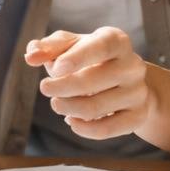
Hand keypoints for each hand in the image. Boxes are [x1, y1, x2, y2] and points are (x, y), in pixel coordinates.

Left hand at [25, 27, 150, 140]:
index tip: (56, 68)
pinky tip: (72, 120)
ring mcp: (138, 92)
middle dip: (61, 87)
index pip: (101, 47)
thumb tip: (31, 56)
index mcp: (117, 41)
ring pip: (96, 107)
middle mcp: (132, 65)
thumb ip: (49, 47)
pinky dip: (84, 128)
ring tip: (57, 104)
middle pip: (92, 81)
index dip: (77, 57)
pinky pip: (107, 129)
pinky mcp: (138, 116)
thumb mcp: (71, 45)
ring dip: (68, 108)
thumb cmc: (91, 58)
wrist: (127, 81)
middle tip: (45, 88)